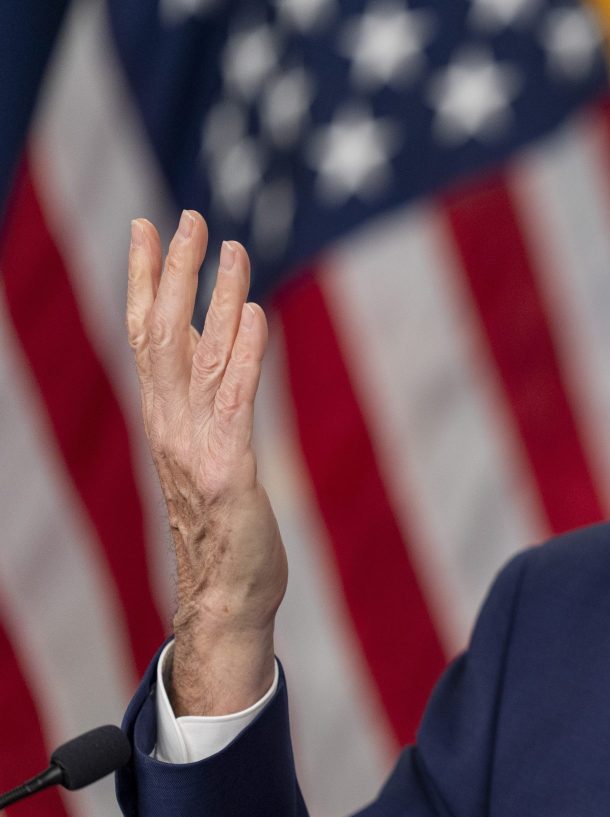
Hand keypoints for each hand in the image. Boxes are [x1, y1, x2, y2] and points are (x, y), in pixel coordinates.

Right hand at [126, 211, 286, 715]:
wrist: (226, 600)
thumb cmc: (227, 530)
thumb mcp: (214, 457)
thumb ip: (213, 406)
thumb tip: (224, 347)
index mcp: (164, 420)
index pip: (146, 336)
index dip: (145, 280)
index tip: (146, 227)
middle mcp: (171, 427)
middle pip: (161, 335)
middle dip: (174, 273)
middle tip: (185, 216)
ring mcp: (196, 449)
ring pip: (198, 358)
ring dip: (215, 299)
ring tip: (231, 246)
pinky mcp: (230, 472)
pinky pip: (236, 401)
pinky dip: (245, 354)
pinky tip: (257, 314)